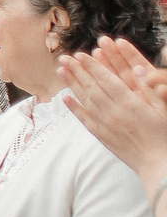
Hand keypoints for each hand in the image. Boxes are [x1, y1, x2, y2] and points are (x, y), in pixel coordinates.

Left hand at [60, 38, 166, 191]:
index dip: (93, 66)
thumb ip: (149, 88)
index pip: (106, 80)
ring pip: (84, 100)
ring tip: (61, 71)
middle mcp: (113, 113)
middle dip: (78, 70)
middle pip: (91, 87)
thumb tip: (138, 69)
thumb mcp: (162, 108)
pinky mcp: (101, 135)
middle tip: (65, 58)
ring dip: (71, 84)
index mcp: (130, 104)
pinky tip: (65, 98)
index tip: (82, 54)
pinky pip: (84, 118)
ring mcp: (105, 124)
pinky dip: (74, 107)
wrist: (157, 162)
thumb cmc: (164, 134)